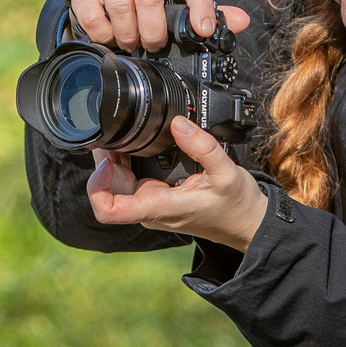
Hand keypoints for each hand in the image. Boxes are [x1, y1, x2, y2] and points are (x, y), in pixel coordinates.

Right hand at [70, 0, 249, 50]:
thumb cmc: (149, 8)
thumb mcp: (180, 12)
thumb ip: (212, 17)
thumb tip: (242, 21)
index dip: (199, 5)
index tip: (202, 30)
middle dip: (152, 31)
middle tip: (153, 45)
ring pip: (121, 4)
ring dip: (127, 34)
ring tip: (130, 43)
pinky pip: (93, 13)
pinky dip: (102, 33)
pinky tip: (108, 36)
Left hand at [84, 118, 270, 251]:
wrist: (247, 223)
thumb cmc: (236, 206)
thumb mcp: (226, 172)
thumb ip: (202, 146)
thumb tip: (178, 123)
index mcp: (159, 207)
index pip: (109, 211)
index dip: (97, 186)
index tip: (108, 161)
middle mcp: (150, 209)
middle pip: (109, 190)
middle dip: (106, 162)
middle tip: (115, 134)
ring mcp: (152, 205)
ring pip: (118, 185)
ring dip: (116, 161)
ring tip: (125, 135)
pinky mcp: (158, 198)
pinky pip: (132, 182)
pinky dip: (128, 163)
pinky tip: (137, 145)